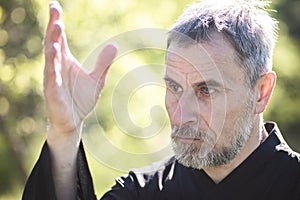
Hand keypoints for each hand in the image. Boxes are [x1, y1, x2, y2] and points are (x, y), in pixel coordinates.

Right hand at [44, 2, 117, 135]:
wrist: (74, 121)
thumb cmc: (81, 98)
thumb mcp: (97, 79)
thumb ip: (103, 62)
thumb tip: (114, 44)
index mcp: (64, 61)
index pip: (60, 38)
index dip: (57, 22)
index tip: (55, 6)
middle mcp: (56, 67)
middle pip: (53, 43)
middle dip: (53, 26)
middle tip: (54, 9)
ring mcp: (52, 79)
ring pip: (50, 58)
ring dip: (52, 42)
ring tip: (56, 27)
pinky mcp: (52, 93)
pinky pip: (51, 78)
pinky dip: (51, 66)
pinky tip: (53, 53)